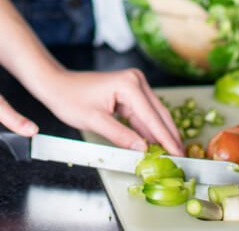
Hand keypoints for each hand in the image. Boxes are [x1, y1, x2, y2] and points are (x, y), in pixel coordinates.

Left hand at [30, 67, 182, 156]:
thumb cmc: (70, 99)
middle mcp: (136, 81)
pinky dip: (149, 130)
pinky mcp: (129, 93)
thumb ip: (120, 136)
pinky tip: (156, 144)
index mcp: (129, 85)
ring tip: (172, 154)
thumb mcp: (94, 121)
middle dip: (169, 136)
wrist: (56, 85)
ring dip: (161, 134)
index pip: (152, 117)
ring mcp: (134, 86)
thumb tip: (143, 150)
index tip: (178, 154)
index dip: (166, 138)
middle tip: (182, 157)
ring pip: (153, 115)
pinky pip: (143, 114)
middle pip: (159, 114)